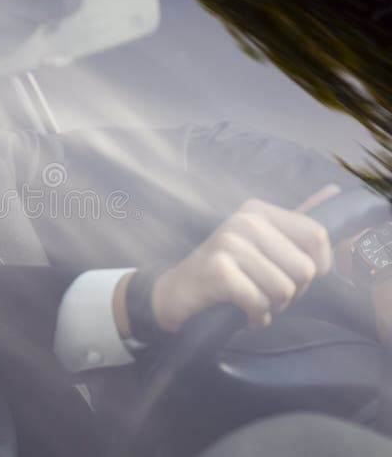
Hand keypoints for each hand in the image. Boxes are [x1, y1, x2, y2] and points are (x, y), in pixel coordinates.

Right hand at [151, 185, 339, 331]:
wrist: (175, 293)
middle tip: (265, 292)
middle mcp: (244, 220)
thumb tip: (334, 190)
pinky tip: (243, 315)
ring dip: (272, 307)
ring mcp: (229, 243)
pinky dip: (256, 319)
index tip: (290, 276)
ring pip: (284, 289)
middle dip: (291, 293)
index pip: (316, 235)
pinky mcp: (219, 270)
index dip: (315, 267)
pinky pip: (260, 303)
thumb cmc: (225, 271)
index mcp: (258, 210)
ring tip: (252, 302)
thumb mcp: (260, 242)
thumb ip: (295, 222)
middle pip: (304, 268)